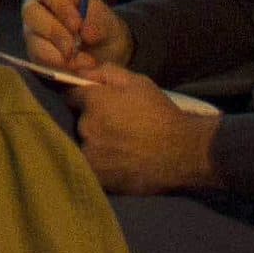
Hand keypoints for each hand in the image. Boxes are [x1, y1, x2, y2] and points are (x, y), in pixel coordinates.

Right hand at [22, 0, 131, 78]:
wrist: (106, 54)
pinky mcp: (34, 51)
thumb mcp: (108, 23)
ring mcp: (33, 29)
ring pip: (33, 38)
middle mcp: (38, 5)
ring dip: (57, 53)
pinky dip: (57, 66)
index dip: (60, 5)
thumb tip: (86, 33)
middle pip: (32, 12)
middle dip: (54, 32)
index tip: (77, 25)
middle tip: (74, 48)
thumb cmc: (103, 29)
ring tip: (83, 62)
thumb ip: (98, 24)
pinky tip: (76, 68)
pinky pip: (38, 59)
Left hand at [73, 68, 216, 195]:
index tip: (91, 103)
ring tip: (116, 148)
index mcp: (94, 101)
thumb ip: (105, 72)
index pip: (70, 96)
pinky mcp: (102, 179)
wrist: (183, 152)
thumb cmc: (160, 113)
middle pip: (77, 122)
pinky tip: (116, 163)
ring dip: (94, 145)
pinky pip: (91, 168)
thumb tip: (80, 74)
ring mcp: (93, 155)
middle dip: (89, 121)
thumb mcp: (137, 82)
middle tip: (111, 127)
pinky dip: (99, 165)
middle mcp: (87, 127)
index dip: (81, 98)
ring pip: (83, 146)